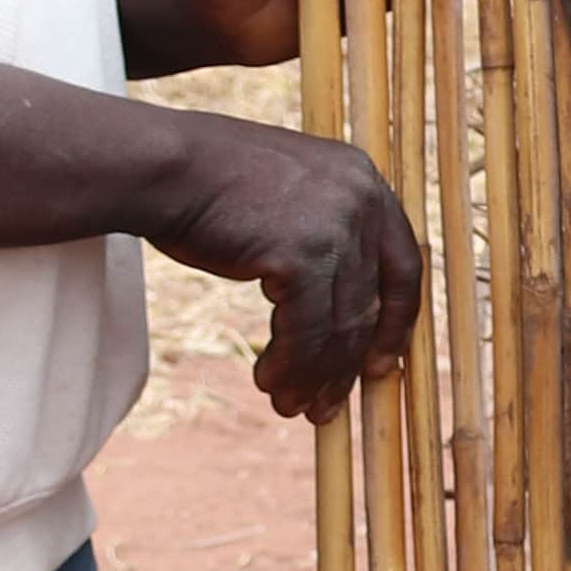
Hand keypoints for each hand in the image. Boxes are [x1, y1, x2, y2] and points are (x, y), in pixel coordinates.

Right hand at [138, 104, 422, 422]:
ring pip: (341, 326)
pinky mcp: (304, 254)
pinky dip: (291, 366)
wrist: (166, 164)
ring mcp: (337, 227)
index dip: (394, 323)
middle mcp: (362, 201)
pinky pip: (308, 333)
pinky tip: (268, 382)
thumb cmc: (211, 183)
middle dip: (348, 364)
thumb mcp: (288, 197)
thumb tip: (334, 304)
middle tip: (325, 404)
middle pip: (371, 304)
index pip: (404, 265)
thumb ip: (321, 235)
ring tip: (290, 406)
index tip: (381, 366)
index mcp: (364, 180)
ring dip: (315, 375)